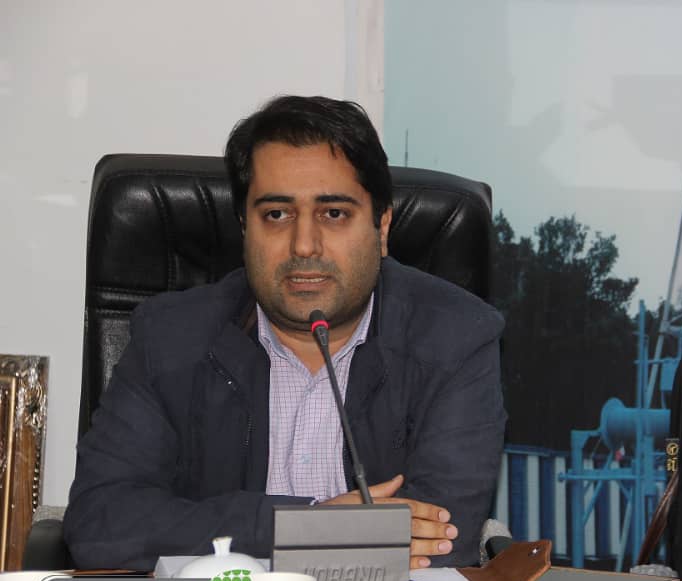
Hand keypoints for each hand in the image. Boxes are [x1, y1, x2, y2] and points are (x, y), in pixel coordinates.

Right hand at [321, 474, 457, 568]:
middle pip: (413, 526)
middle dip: (435, 530)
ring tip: (444, 546)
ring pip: (409, 545)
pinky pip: (397, 561)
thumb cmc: (336, 511)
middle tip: (450, 532)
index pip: (409, 507)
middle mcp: (381, 523)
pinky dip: (412, 563)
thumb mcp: (358, 495)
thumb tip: (398, 480)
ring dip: (429, 547)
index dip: (429, 511)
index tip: (444, 515)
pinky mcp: (375, 555)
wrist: (316, 530)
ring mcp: (379, 541)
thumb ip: (382, 490)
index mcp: (379, 505)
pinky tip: (425, 562)